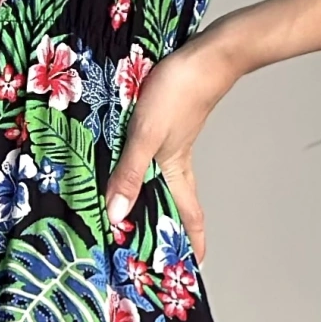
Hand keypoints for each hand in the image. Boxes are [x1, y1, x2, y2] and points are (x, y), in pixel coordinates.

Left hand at [104, 30, 238, 263]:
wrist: (204, 55)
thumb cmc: (179, 93)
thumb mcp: (145, 136)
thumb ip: (129, 173)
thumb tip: (116, 215)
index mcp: (176, 171)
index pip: (190, 217)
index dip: (193, 243)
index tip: (194, 266)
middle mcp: (176, 161)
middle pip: (176, 202)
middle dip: (168, 226)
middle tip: (153, 248)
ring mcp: (172, 141)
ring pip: (162, 178)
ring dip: (151, 195)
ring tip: (132, 211)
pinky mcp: (165, 122)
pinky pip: (151, 155)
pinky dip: (141, 167)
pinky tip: (126, 163)